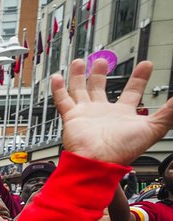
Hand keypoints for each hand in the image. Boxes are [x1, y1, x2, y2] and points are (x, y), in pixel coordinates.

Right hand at [54, 58, 172, 165]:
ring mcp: (86, 113)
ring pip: (80, 90)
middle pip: (100, 88)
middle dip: (100, 73)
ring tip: (79, 62)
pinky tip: (57, 77)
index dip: (140, 77)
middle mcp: (103, 112)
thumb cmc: (123, 149)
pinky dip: (59, 89)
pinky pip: (63, 100)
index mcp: (122, 114)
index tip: (146, 65)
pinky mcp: (72, 116)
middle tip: (102, 60)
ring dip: (79, 76)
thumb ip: (168, 113)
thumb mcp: (152, 128)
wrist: (98, 160)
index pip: (132, 91)